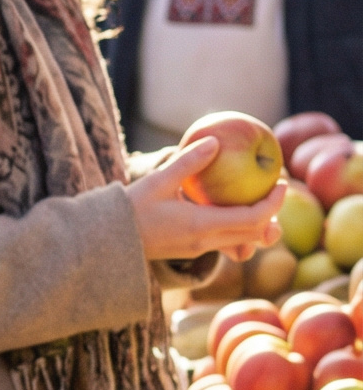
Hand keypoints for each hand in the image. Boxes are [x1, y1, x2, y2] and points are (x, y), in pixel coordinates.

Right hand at [127, 137, 286, 262]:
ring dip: (257, 225)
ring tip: (260, 202)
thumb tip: (214, 141)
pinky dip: (239, 227)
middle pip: (255, 234)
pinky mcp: (191, 249)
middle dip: (272, 214)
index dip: (273, 203)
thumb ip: (188, 163)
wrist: (108, 240)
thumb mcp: (157, 181)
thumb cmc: (129, 209)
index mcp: (201, 226)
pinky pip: (225, 240)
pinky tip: (232, 208)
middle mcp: (205, 242)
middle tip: (276, 189)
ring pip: (242, 242)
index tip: (281, 182)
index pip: (253, 219)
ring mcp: (198, 248)